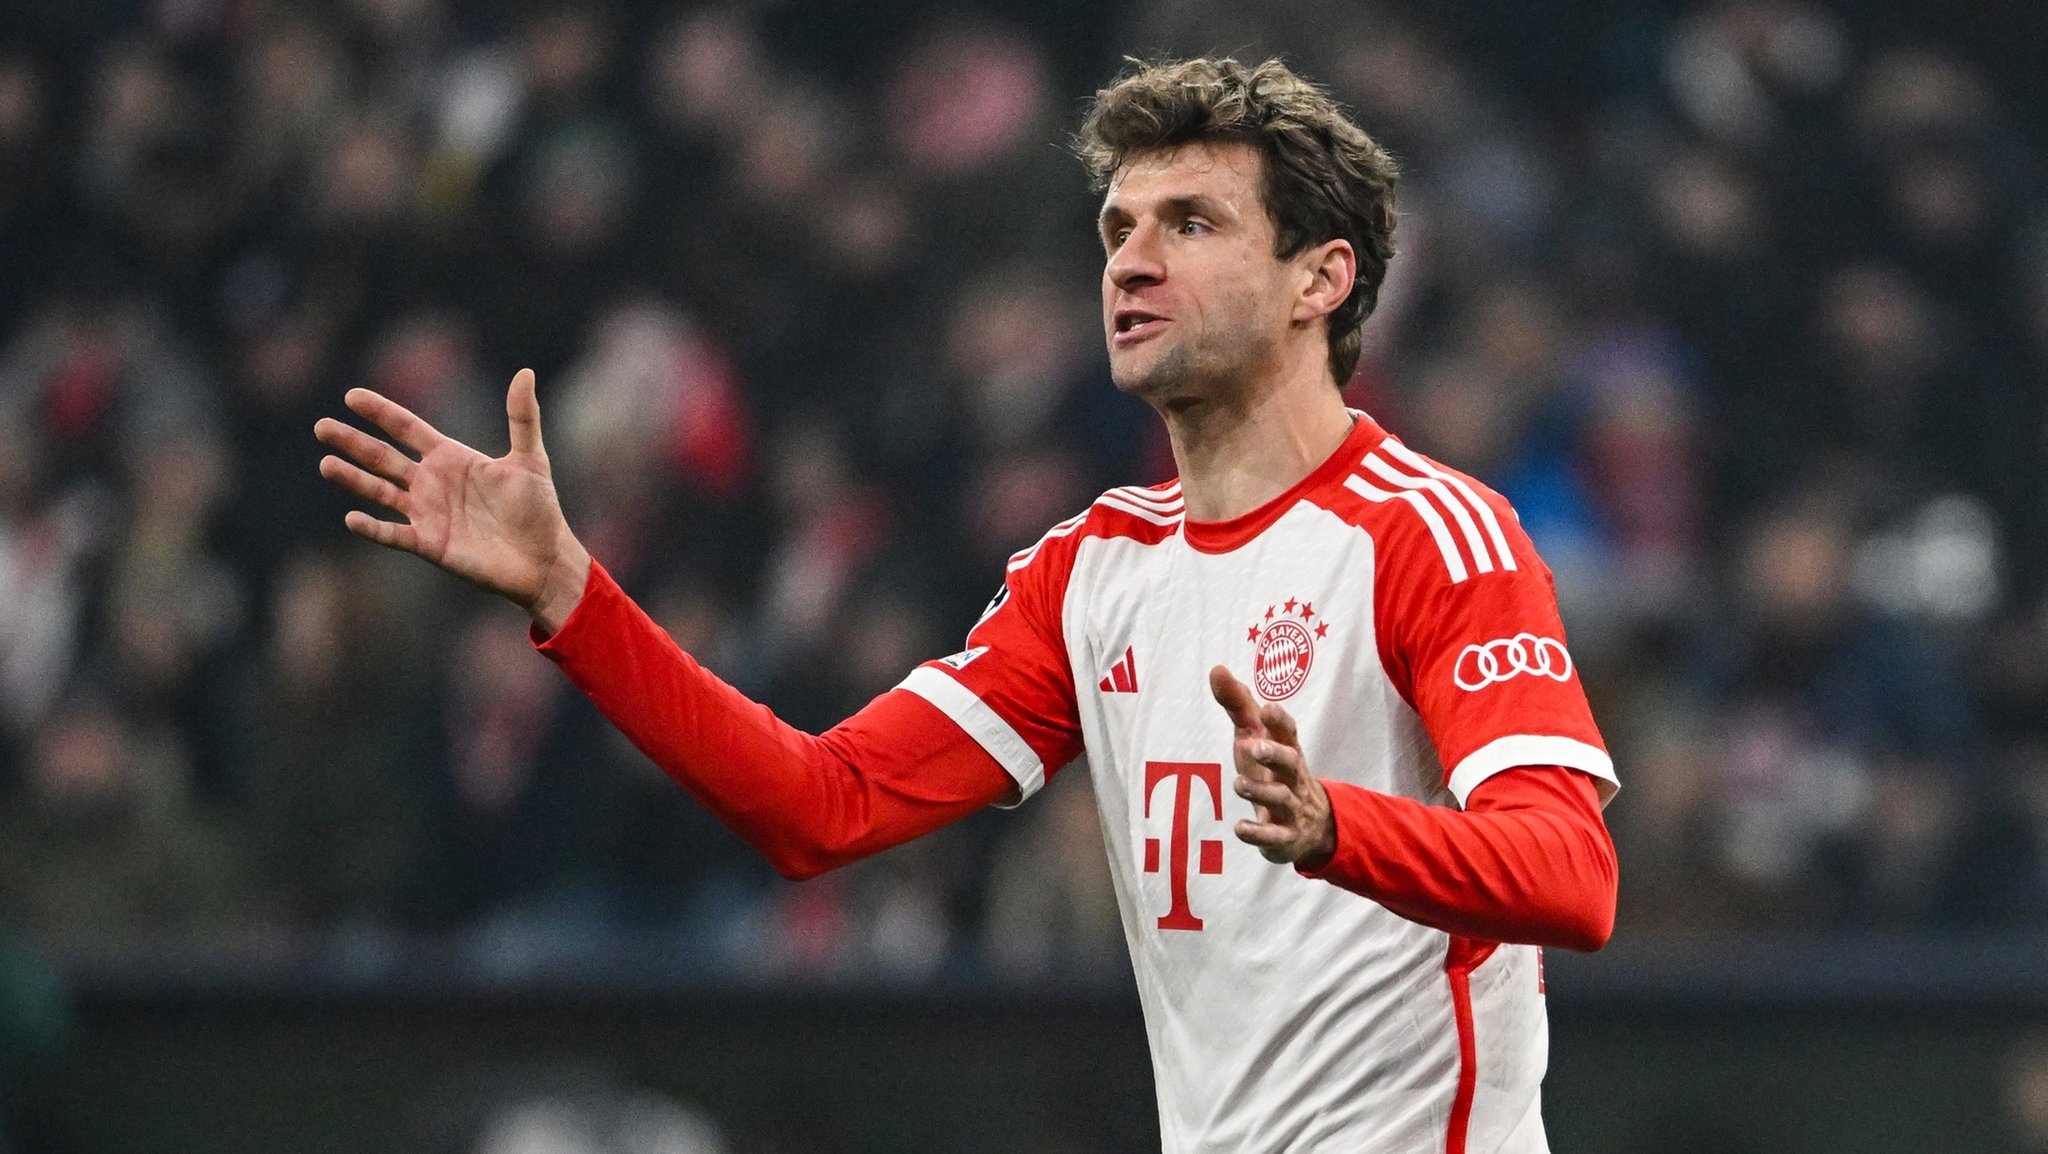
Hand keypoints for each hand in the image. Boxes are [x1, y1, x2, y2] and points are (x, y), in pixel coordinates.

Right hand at [315, 368, 590, 631]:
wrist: (543, 558)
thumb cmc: (539, 508)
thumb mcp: (530, 458)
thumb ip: (522, 417)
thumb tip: (525, 372)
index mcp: (451, 458)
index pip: (406, 428)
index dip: (380, 412)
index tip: (351, 396)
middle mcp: (431, 483)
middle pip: (383, 457)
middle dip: (353, 442)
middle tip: (321, 426)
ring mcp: (427, 514)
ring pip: (380, 492)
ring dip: (354, 479)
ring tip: (326, 464)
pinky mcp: (428, 544)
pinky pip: (393, 535)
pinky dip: (373, 528)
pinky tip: (352, 518)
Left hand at [1209, 665, 1334, 867]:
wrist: (1309, 826)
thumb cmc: (1273, 771)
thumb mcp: (1255, 737)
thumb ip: (1238, 705)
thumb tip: (1217, 669)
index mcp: (1287, 750)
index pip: (1289, 732)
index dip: (1279, 721)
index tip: (1267, 708)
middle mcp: (1292, 777)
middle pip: (1292, 763)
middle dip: (1275, 754)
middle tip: (1253, 747)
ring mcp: (1292, 808)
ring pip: (1281, 798)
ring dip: (1260, 791)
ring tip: (1238, 784)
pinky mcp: (1285, 838)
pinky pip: (1274, 837)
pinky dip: (1259, 832)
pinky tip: (1240, 827)